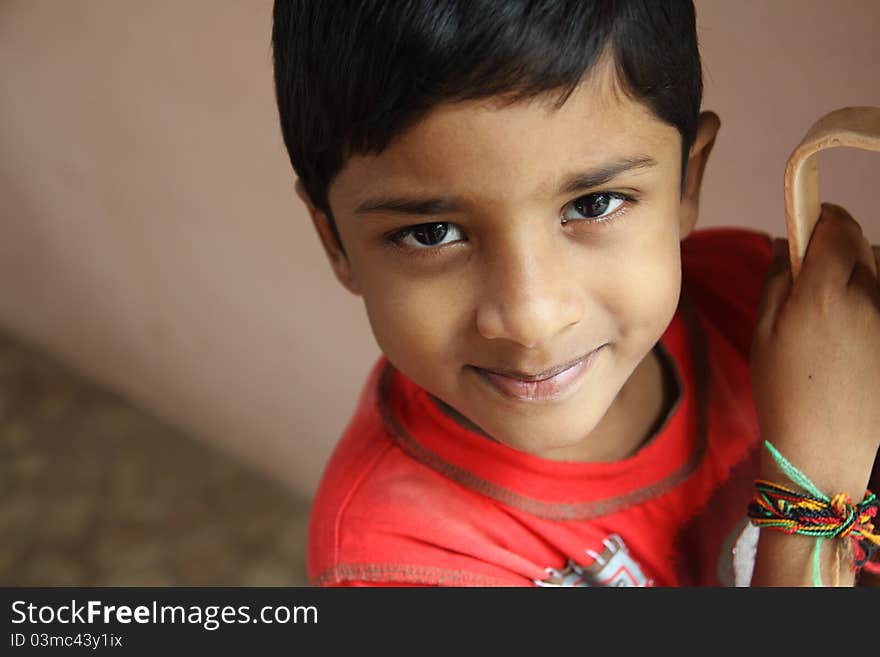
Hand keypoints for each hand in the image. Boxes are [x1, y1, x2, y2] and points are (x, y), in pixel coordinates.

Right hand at [750, 203, 879, 497]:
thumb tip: (783, 243)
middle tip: (814, 263)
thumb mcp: (764, 334)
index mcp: (823, 293)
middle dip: (839, 239)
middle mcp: (866, 298)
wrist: (825, 447)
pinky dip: (872, 294)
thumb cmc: (782, 391)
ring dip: (861, 265)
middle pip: (863, 243)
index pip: (835, 228)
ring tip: (836, 295)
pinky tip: (853, 322)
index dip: (821, 216)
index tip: (807, 220)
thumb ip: (776, 281)